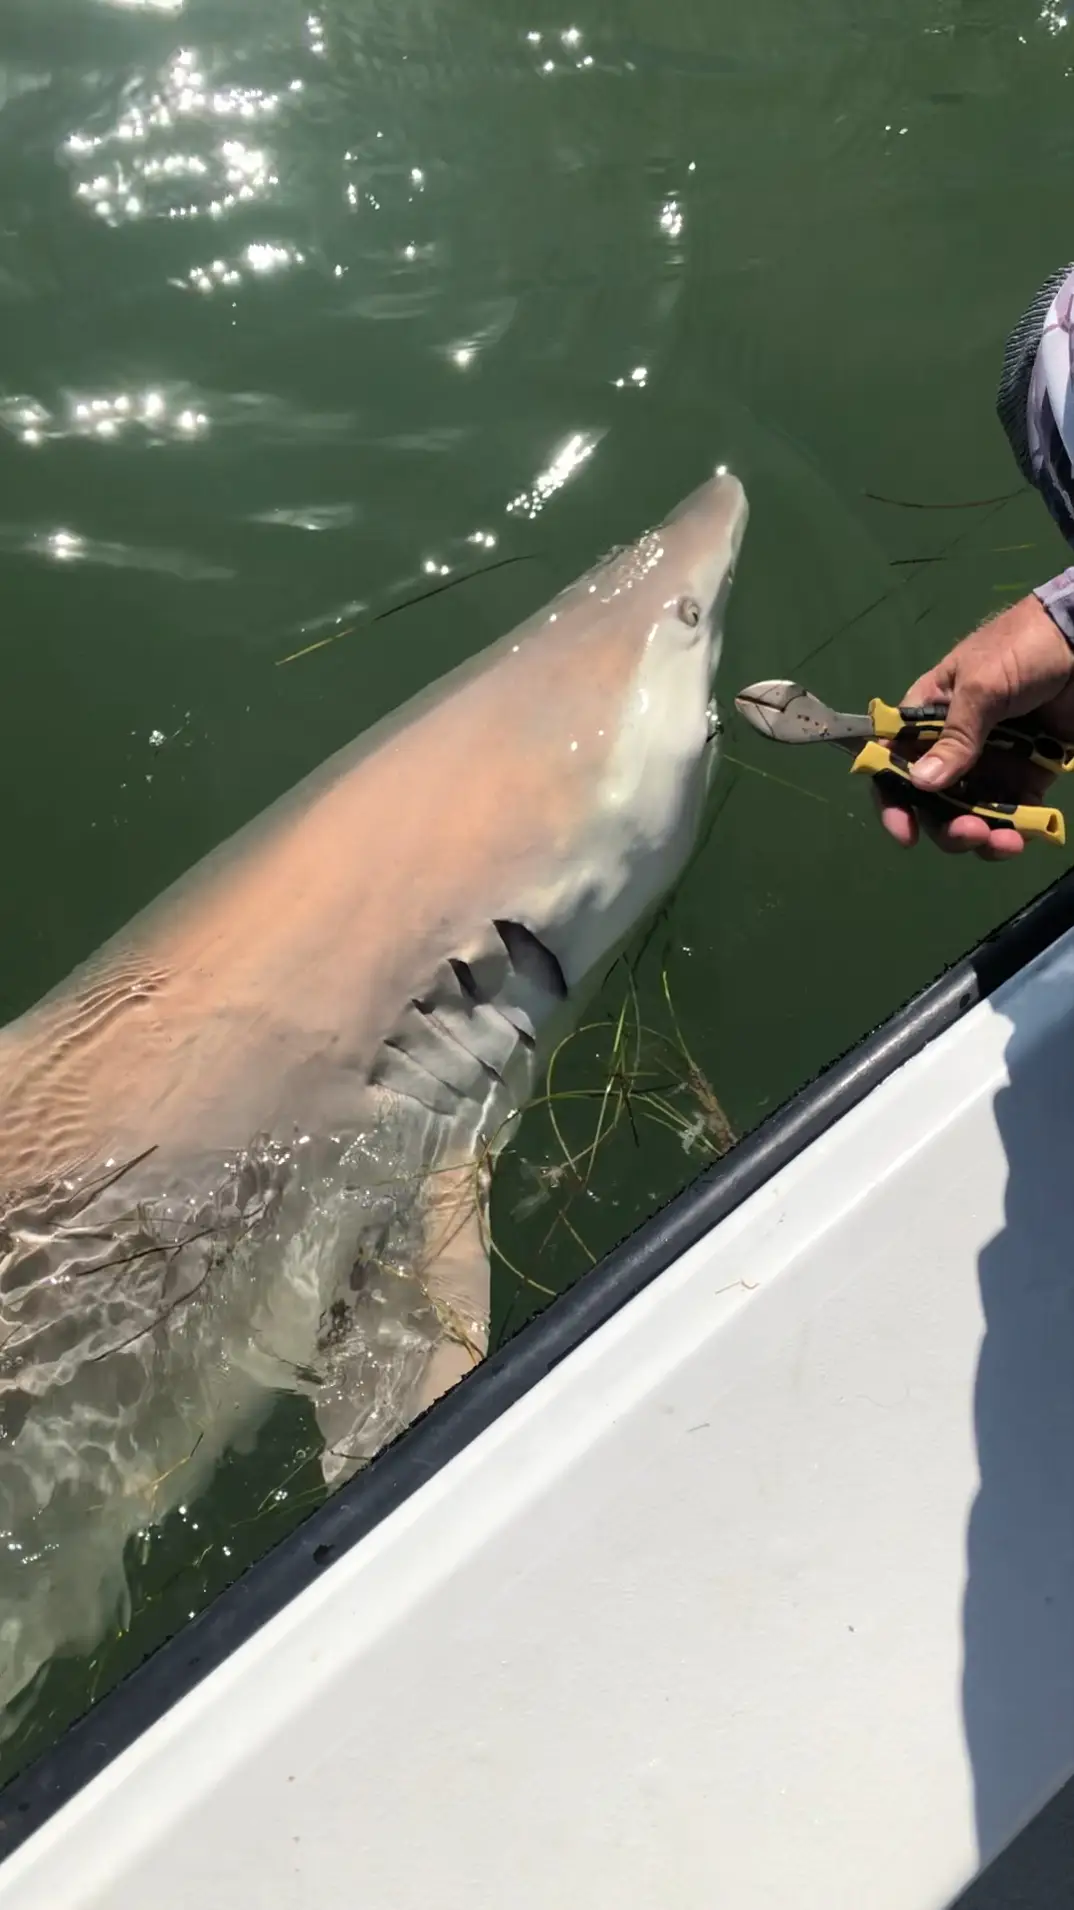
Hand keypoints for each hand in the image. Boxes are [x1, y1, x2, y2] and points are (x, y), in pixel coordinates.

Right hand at [874, 594, 1073, 859]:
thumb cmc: (1022, 648)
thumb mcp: (981, 687)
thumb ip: (955, 737)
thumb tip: (922, 784)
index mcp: (929, 716)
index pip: (895, 763)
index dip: (893, 800)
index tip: (906, 832)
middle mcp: (954, 744)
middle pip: (934, 800)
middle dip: (947, 825)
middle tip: (969, 833)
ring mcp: (992, 761)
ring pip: (973, 813)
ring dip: (982, 837)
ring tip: (1004, 842)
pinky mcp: (1027, 772)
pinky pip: (1013, 812)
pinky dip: (1014, 831)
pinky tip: (1022, 838)